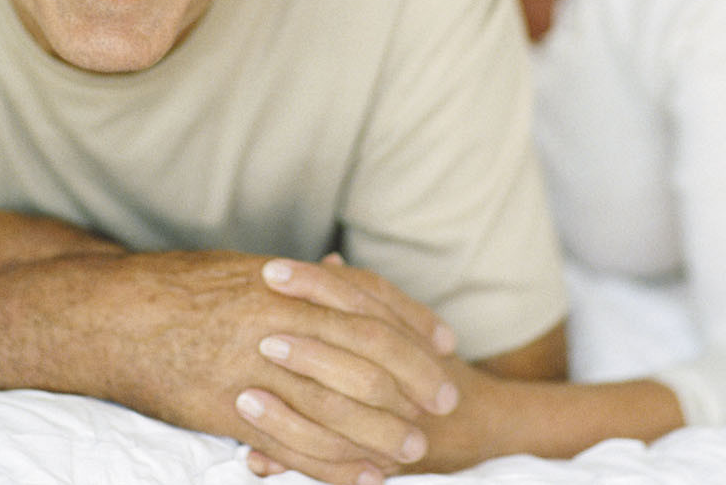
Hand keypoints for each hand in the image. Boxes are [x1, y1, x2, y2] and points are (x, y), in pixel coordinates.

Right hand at [102, 251, 459, 484]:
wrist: (115, 314)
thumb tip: (345, 279)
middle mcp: (279, 322)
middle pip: (366, 355)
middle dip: (413, 378)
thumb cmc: (180, 288)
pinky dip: (335, 465)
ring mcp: (255, 369)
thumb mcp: (247, 273)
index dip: (413, 324)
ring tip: (415, 448)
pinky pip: (296, 445)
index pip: (369, 304)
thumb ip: (302, 285)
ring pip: (338, 406)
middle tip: (445, 399)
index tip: (446, 341)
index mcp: (287, 283)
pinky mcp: (231, 412)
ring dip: (383, 430)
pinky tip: (363, 476)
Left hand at [247, 255, 546, 475]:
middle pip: (356, 348)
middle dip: (304, 341)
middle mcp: (403, 376)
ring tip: (243, 397)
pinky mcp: (384, 461)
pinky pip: (337, 466)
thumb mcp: (402, 329)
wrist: (482, 420)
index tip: (271, 271)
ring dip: (288, 410)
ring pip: (341, 414)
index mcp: (401, 334)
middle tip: (256, 332)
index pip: (361, 296)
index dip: (315, 283)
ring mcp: (394, 421)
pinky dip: (293, 461)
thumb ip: (364, 299)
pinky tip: (255, 458)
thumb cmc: (431, 368)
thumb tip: (329, 262)